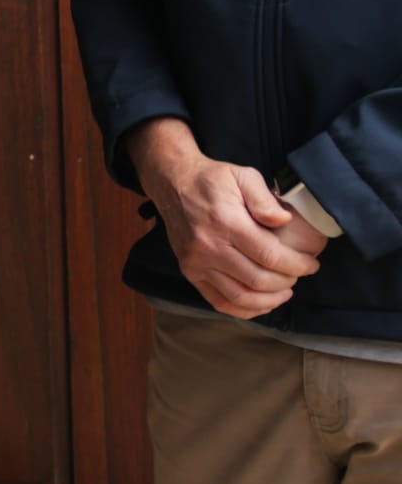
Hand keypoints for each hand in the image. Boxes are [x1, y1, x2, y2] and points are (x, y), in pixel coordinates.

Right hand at [126, 118, 320, 317]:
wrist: (172, 182)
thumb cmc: (211, 179)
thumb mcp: (242, 174)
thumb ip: (264, 199)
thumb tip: (284, 220)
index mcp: (225, 222)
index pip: (269, 255)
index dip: (297, 265)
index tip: (311, 264)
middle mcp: (208, 246)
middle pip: (258, 279)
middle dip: (287, 281)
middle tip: (299, 273)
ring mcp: (196, 262)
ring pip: (241, 297)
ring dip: (270, 299)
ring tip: (285, 291)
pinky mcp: (189, 271)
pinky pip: (220, 302)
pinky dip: (245, 309)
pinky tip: (262, 302)